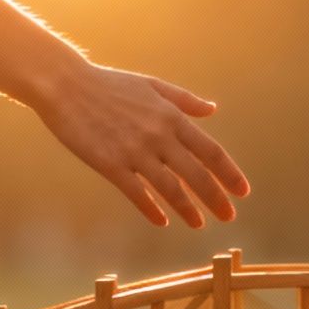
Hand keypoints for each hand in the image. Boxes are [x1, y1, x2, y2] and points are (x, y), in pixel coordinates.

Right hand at [35, 63, 249, 227]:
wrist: (66, 85)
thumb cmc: (110, 84)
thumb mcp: (152, 85)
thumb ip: (184, 100)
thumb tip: (212, 109)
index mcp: (171, 116)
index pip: (209, 150)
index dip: (229, 173)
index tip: (242, 191)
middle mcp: (158, 135)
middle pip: (196, 174)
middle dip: (216, 198)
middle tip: (230, 216)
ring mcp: (134, 151)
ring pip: (170, 188)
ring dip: (188, 209)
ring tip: (200, 224)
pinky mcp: (110, 164)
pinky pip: (137, 193)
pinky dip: (151, 209)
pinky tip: (162, 221)